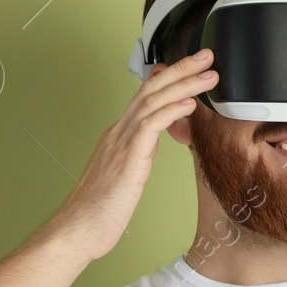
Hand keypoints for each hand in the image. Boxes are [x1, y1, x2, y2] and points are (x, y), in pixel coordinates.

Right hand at [47, 49, 215, 260]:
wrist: (78, 230)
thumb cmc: (100, 211)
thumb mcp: (125, 175)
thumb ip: (139, 155)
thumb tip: (153, 145)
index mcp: (119, 136)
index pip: (146, 96)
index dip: (170, 78)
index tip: (192, 68)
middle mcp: (118, 133)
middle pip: (151, 89)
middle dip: (181, 69)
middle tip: (206, 57)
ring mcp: (121, 143)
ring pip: (153, 101)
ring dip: (184, 85)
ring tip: (208, 75)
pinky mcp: (127, 159)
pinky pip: (150, 126)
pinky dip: (171, 110)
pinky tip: (189, 103)